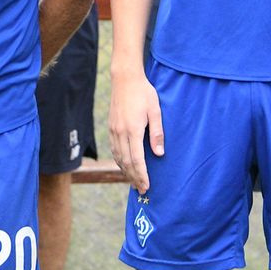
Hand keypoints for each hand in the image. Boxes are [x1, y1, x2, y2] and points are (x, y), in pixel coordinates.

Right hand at [108, 70, 163, 193]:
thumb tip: (159, 154)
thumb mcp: (155, 111)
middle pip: (126, 162)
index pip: (137, 159)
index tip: (147, 187)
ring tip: (134, 182)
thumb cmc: (144, 93)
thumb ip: (157, 133)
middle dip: (134, 177)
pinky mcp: (111, 127)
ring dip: (126, 171)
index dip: (142, 175)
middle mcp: (120, 132)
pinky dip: (119, 160)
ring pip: (118, 157)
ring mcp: (113, 130)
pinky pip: (114, 149)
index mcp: (133, 130)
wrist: (125, 79)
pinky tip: (125, 166)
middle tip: (142, 191)